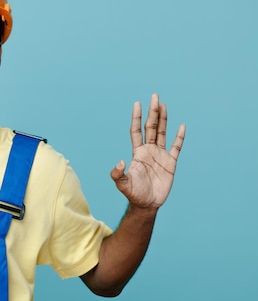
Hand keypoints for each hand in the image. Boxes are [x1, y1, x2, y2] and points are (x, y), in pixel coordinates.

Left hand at [110, 93, 185, 208]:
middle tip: (154, 96)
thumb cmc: (134, 194)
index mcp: (137, 152)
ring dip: (164, 119)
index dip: (136, 117)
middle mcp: (148, 150)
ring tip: (163, 105)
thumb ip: (118, 173)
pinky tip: (182, 126)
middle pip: (151, 127)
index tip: (137, 103)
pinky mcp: (171, 163)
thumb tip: (120, 162)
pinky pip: (176, 147)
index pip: (136, 130)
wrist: (147, 204)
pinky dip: (179, 137)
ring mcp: (160, 155)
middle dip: (152, 112)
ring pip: (163, 133)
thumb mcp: (123, 184)